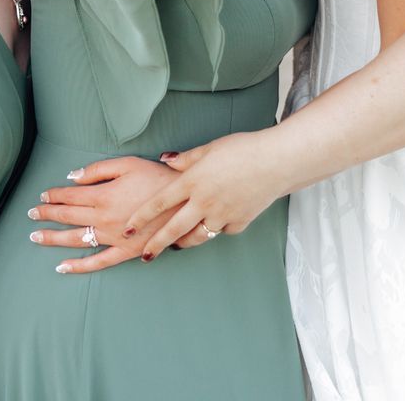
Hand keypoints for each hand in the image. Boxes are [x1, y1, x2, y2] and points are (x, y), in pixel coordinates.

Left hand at [27, 156, 180, 274]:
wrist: (186, 202)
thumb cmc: (158, 179)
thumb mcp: (128, 164)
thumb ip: (98, 170)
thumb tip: (72, 177)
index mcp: (103, 195)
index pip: (70, 196)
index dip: (54, 195)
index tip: (42, 195)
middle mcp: (103, 218)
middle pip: (68, 216)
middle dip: (47, 214)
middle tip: (31, 214)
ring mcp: (113, 238)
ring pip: (76, 239)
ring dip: (53, 238)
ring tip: (35, 237)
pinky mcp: (125, 252)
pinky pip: (98, 262)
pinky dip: (79, 266)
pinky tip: (62, 267)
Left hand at [122, 130, 289, 258]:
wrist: (277, 161)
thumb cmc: (243, 149)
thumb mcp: (210, 148)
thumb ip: (185, 158)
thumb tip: (165, 160)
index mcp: (193, 181)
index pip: (159, 203)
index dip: (141, 217)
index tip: (128, 229)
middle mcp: (204, 202)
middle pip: (173, 229)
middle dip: (156, 244)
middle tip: (145, 255)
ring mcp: (222, 215)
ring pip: (198, 236)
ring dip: (185, 242)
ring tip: (176, 245)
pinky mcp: (240, 222)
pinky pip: (223, 230)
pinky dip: (217, 228)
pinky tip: (216, 224)